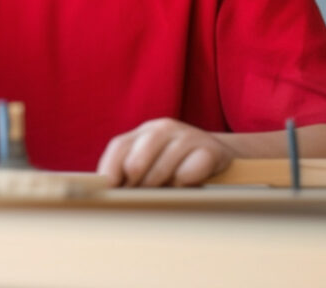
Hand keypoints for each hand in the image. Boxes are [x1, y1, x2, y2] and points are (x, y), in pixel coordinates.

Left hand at [97, 118, 233, 186]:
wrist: (217, 152)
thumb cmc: (177, 162)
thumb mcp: (152, 159)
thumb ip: (129, 170)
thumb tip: (108, 191)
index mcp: (144, 130)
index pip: (118, 147)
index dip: (109, 171)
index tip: (108, 192)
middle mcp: (163, 128)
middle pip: (135, 163)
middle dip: (134, 186)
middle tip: (139, 198)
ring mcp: (187, 136)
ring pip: (160, 172)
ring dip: (159, 189)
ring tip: (164, 193)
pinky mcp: (209, 149)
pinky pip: (186, 176)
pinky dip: (183, 186)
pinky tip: (188, 185)